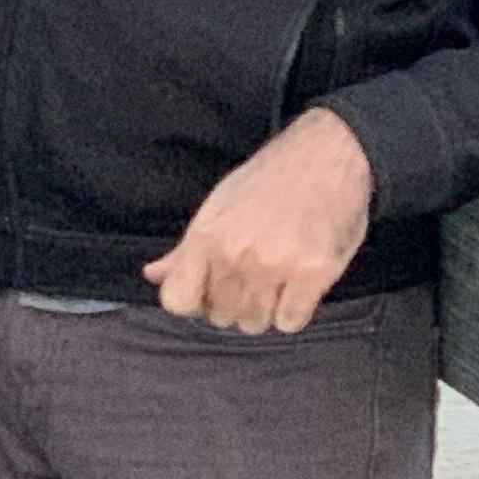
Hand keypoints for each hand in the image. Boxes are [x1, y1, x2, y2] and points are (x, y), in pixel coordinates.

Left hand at [144, 108, 373, 334]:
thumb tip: (152, 275)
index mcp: (205, 237)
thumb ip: (186, 249)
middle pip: (220, 316)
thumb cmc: (268, 180)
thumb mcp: (218, 206)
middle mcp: (235, 255)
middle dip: (234, 303)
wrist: (327, 154)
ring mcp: (275, 266)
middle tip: (254, 277)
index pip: (177, 301)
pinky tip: (299, 286)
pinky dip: (294, 312)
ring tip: (277, 280)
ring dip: (265, 310)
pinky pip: (290, 322)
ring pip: (255, 323)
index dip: (195, 301)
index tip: (212, 290)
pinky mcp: (313, 274)